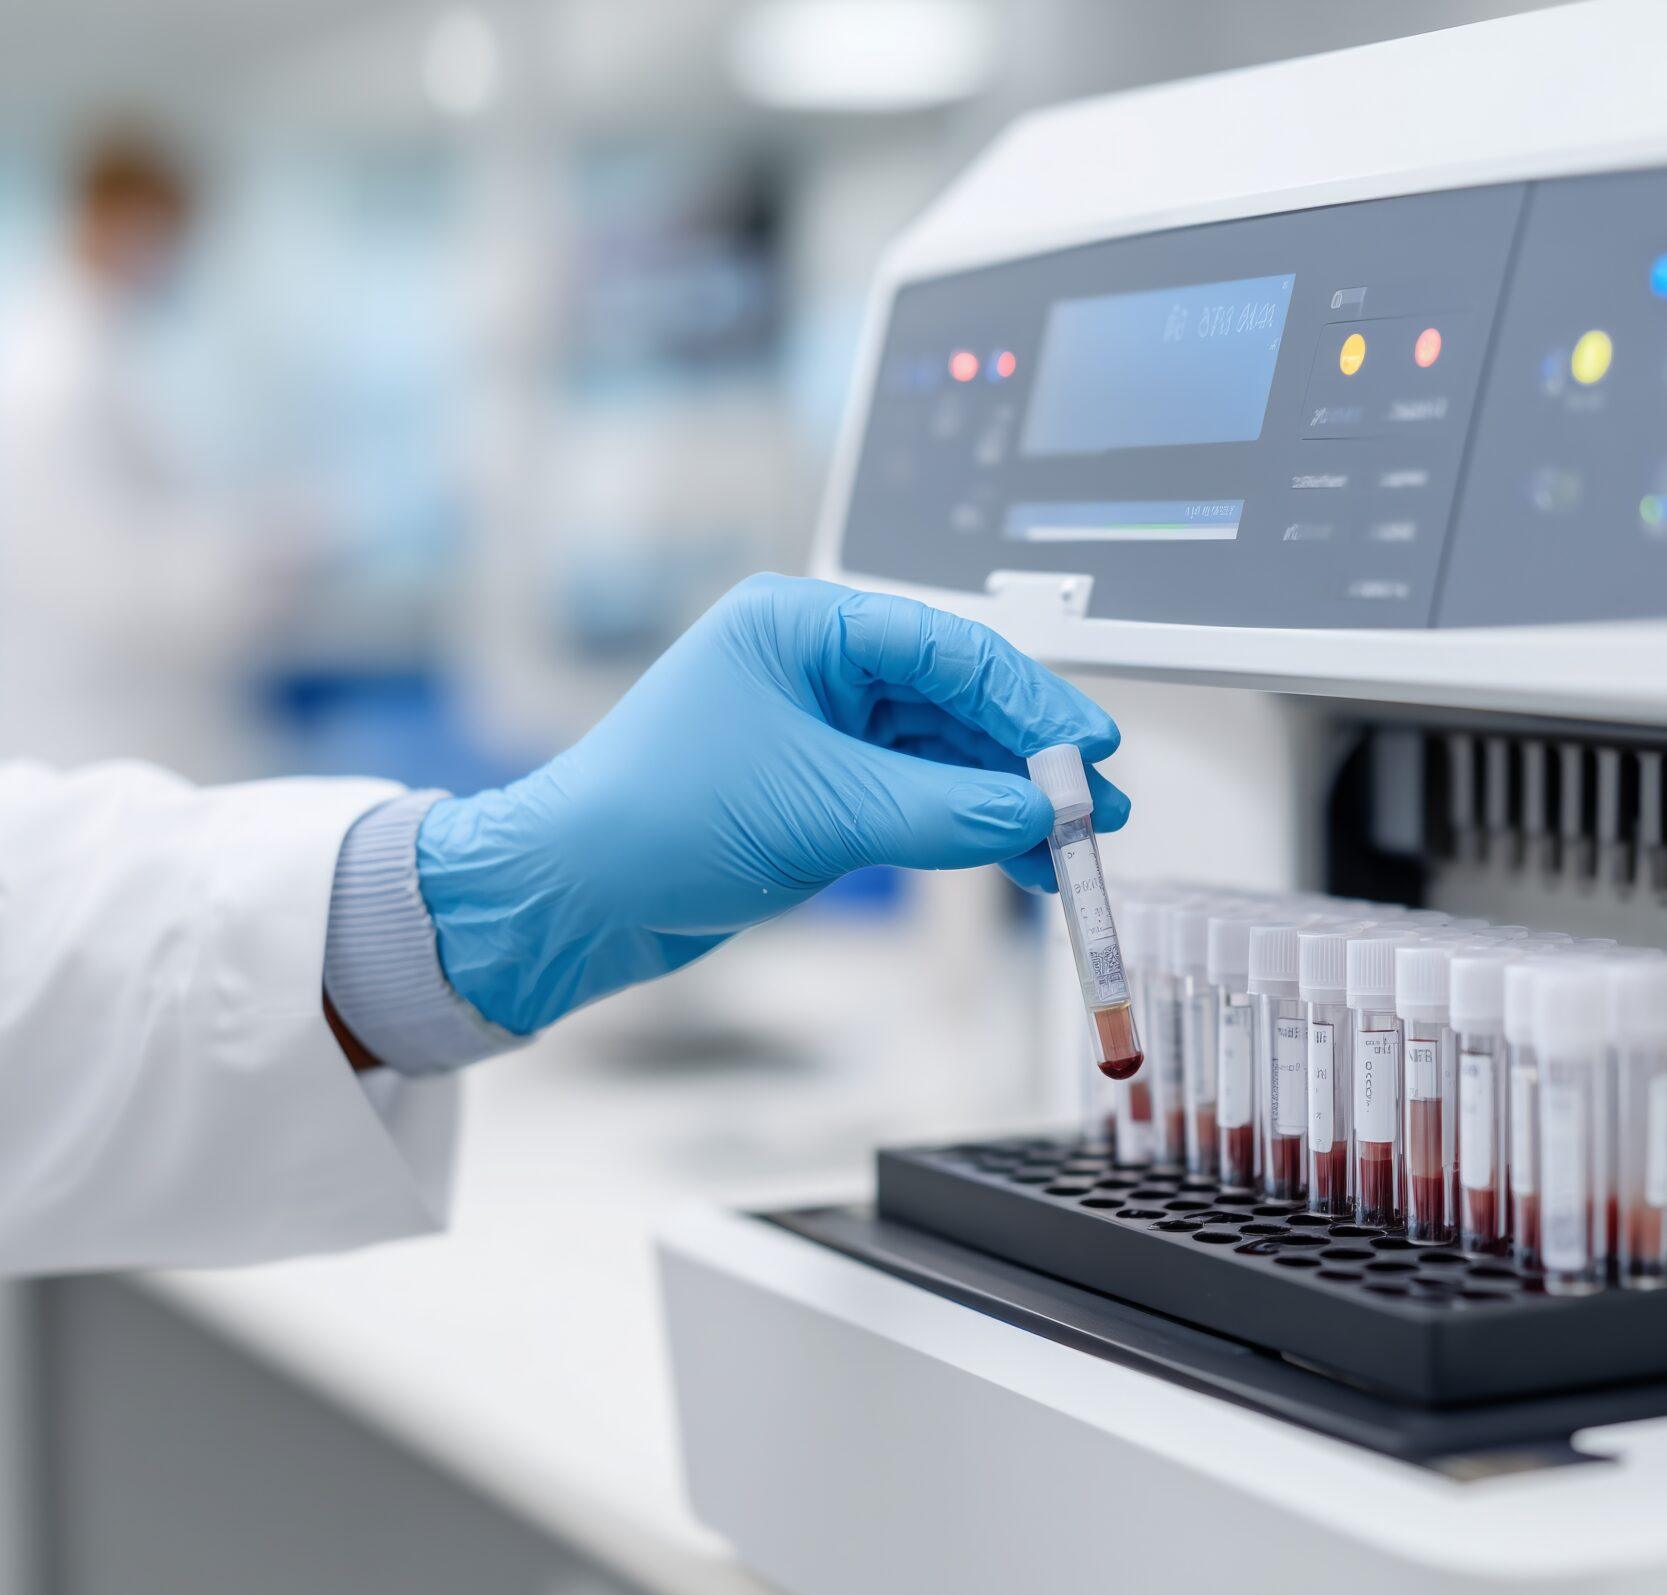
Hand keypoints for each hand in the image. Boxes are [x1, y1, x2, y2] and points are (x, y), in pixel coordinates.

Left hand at [417, 573, 1130, 1034]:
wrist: (568, 897)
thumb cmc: (652, 823)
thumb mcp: (818, 812)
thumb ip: (943, 811)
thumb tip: (1040, 814)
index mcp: (800, 624)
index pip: (947, 648)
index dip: (1030, 699)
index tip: (1090, 749)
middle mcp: (812, 662)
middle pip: (955, 698)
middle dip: (1030, 758)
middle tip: (1098, 808)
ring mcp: (816, 724)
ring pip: (943, 752)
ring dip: (1007, 801)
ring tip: (1074, 849)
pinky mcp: (816, 784)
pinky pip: (916, 794)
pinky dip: (965, 827)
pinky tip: (1017, 858)